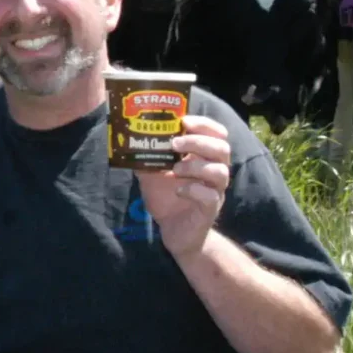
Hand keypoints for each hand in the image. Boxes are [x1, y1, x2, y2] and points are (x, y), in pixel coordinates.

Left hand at [135, 115, 230, 259]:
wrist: (173, 231)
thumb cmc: (167, 197)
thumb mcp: (152, 173)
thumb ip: (147, 155)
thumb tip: (129, 137)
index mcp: (204, 158)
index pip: (217, 134)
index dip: (204, 124)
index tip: (184, 121)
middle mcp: (214, 172)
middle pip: (222, 149)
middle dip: (198, 142)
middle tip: (175, 143)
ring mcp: (215, 192)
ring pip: (220, 172)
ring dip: (195, 166)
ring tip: (175, 169)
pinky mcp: (209, 211)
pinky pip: (211, 197)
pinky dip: (194, 190)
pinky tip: (178, 191)